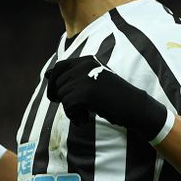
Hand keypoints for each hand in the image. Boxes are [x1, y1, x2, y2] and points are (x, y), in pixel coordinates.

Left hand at [45, 55, 169, 141]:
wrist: (135, 107)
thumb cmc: (113, 96)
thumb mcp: (92, 81)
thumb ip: (72, 76)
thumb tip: (46, 74)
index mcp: (87, 60)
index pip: (59, 67)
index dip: (54, 83)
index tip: (57, 96)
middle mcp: (85, 65)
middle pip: (58, 84)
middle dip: (64, 100)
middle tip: (79, 110)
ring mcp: (85, 78)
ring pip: (62, 96)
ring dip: (70, 110)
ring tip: (84, 115)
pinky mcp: (86, 93)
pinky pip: (67, 106)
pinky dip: (73, 116)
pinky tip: (84, 120)